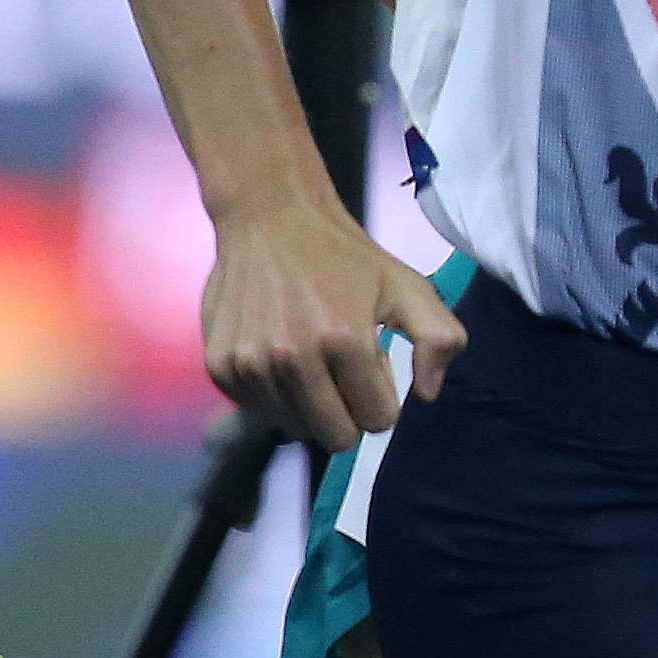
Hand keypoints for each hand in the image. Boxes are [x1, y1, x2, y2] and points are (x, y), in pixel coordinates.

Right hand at [200, 202, 464, 449]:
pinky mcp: (219, 367)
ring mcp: (249, 365)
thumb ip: (438, 339)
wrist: (271, 221)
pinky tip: (283, 356)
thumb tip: (426, 393)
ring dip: (312, 404)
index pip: (376, 420)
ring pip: (296, 428)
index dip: (383, 398)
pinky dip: (278, 396)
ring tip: (313, 357)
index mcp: (343, 341)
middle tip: (346, 369)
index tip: (374, 364)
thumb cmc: (346, 259)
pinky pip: (260, 412)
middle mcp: (290, 359)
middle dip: (351, 411)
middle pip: (335, 435)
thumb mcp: (409, 287)